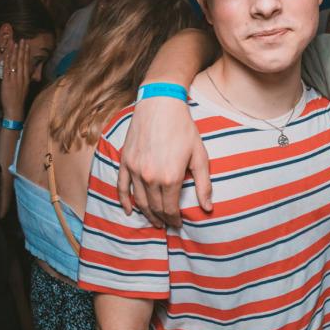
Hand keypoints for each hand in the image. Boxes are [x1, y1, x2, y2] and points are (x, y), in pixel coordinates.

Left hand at [0, 39, 31, 117]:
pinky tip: (7, 54)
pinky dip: (7, 60)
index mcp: (26, 78)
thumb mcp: (23, 88)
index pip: (27, 63)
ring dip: (14, 52)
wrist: (15, 109)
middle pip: (22, 60)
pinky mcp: (7, 81)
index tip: (26, 45)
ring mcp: (14, 79)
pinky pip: (7, 68)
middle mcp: (21, 77)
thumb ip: (22, 80)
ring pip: (15, 63)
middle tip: (22, 40)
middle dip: (22, 49)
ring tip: (14, 43)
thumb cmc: (18, 100)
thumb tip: (21, 73)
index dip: (26, 53)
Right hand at [118, 95, 209, 226]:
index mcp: (170, 178)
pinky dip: (124, 201)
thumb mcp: (200, 156)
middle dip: (162, 219)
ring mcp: (135, 170)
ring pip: (139, 200)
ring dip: (147, 214)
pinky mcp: (125, 161)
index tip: (179, 224)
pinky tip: (129, 211)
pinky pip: (122, 187)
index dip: (175, 219)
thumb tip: (208, 208)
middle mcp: (150, 177)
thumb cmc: (183, 128)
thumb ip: (204, 184)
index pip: (170, 208)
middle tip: (168, 224)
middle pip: (155, 207)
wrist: (160, 104)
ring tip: (154, 221)